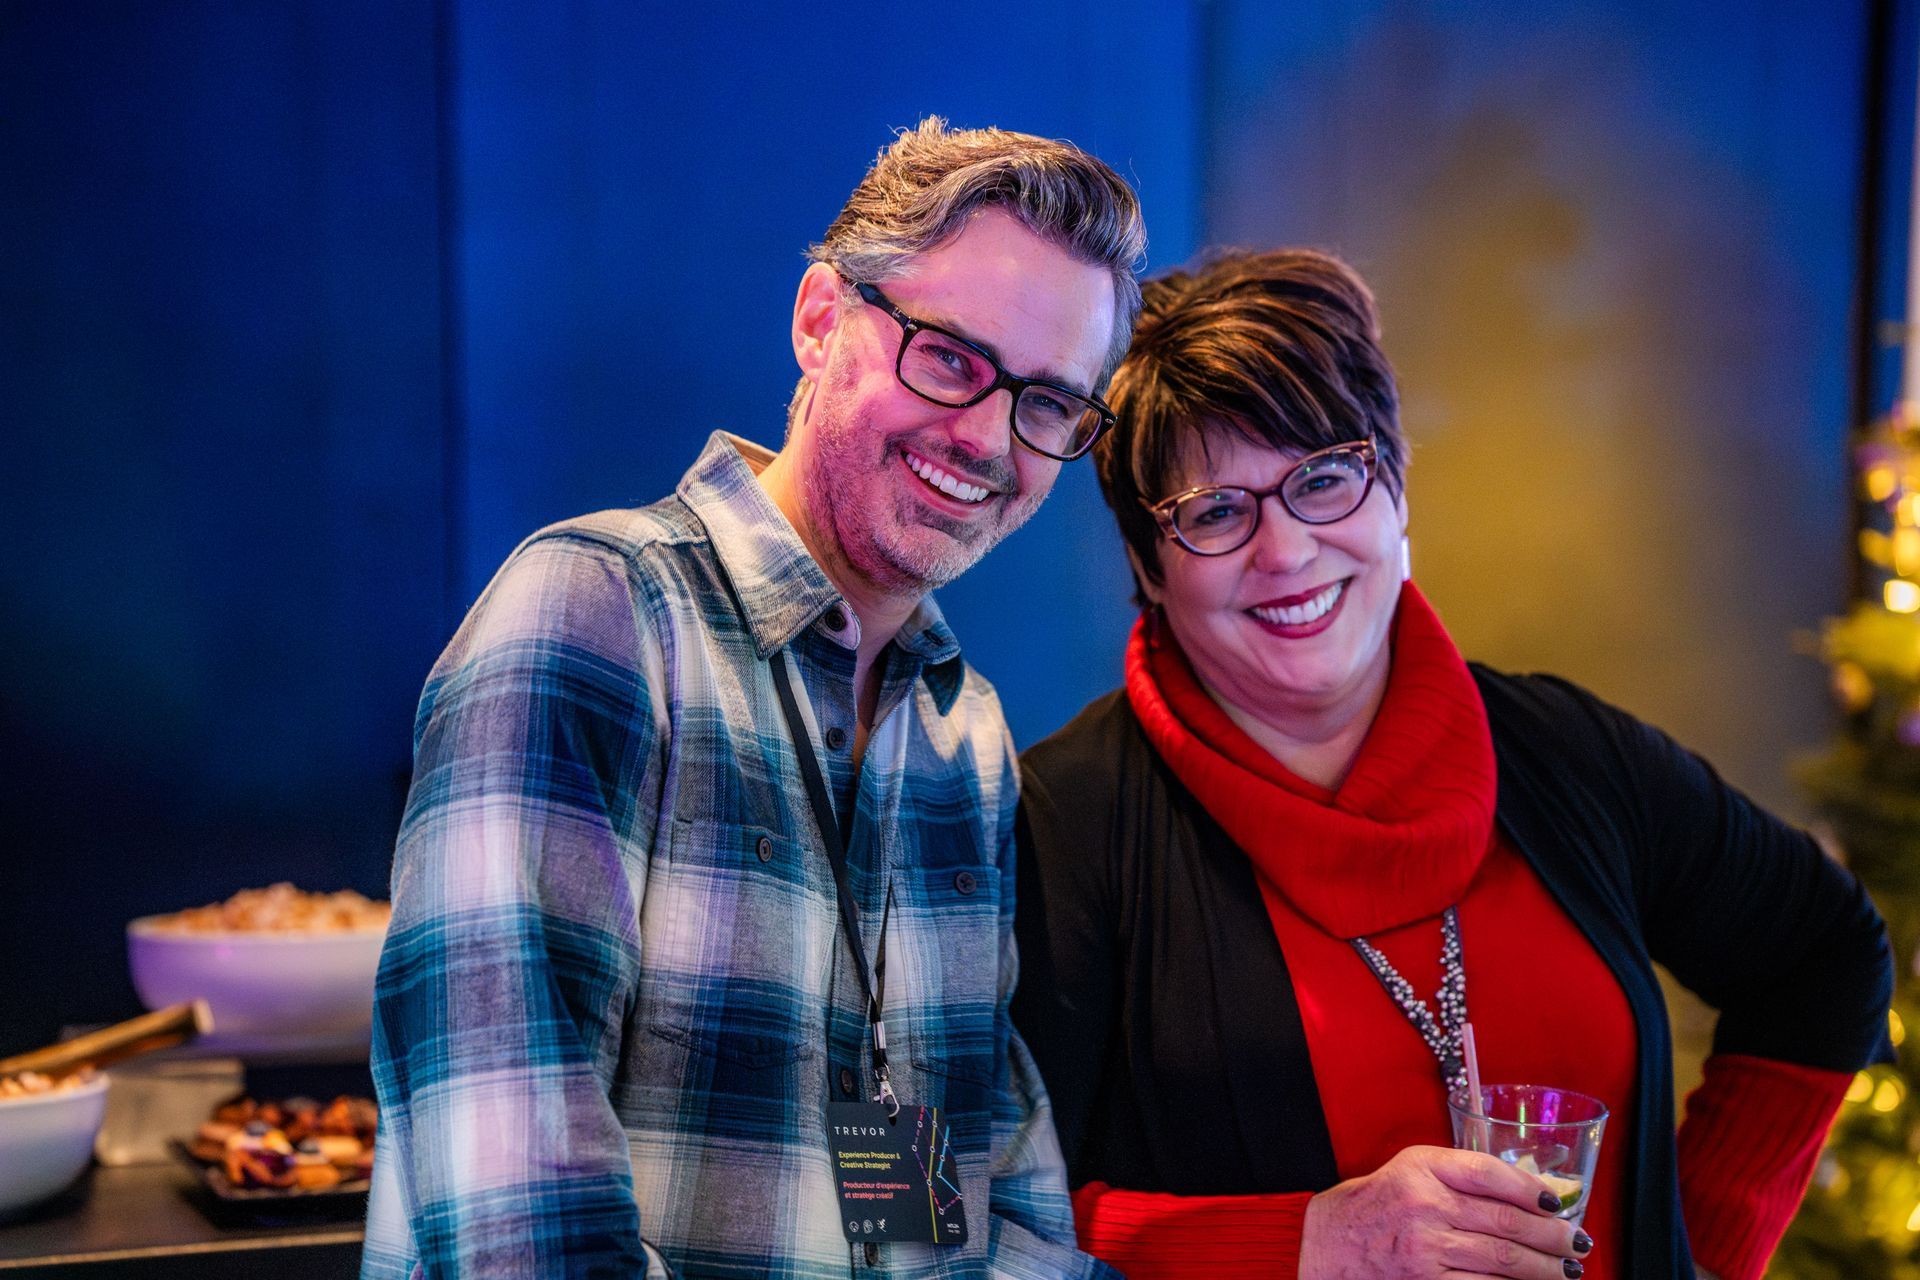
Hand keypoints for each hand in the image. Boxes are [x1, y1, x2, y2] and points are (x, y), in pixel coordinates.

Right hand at [1299, 1146, 1591, 1278]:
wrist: (1333, 1242)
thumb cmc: (1381, 1202)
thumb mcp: (1415, 1169)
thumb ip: (1465, 1173)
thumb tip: (1534, 1188)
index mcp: (1423, 1167)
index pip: (1490, 1173)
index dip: (1531, 1188)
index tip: (1558, 1200)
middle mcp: (1424, 1205)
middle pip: (1506, 1221)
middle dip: (1552, 1235)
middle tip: (1577, 1241)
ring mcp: (1426, 1248)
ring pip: (1503, 1259)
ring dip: (1544, 1267)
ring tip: (1567, 1268)